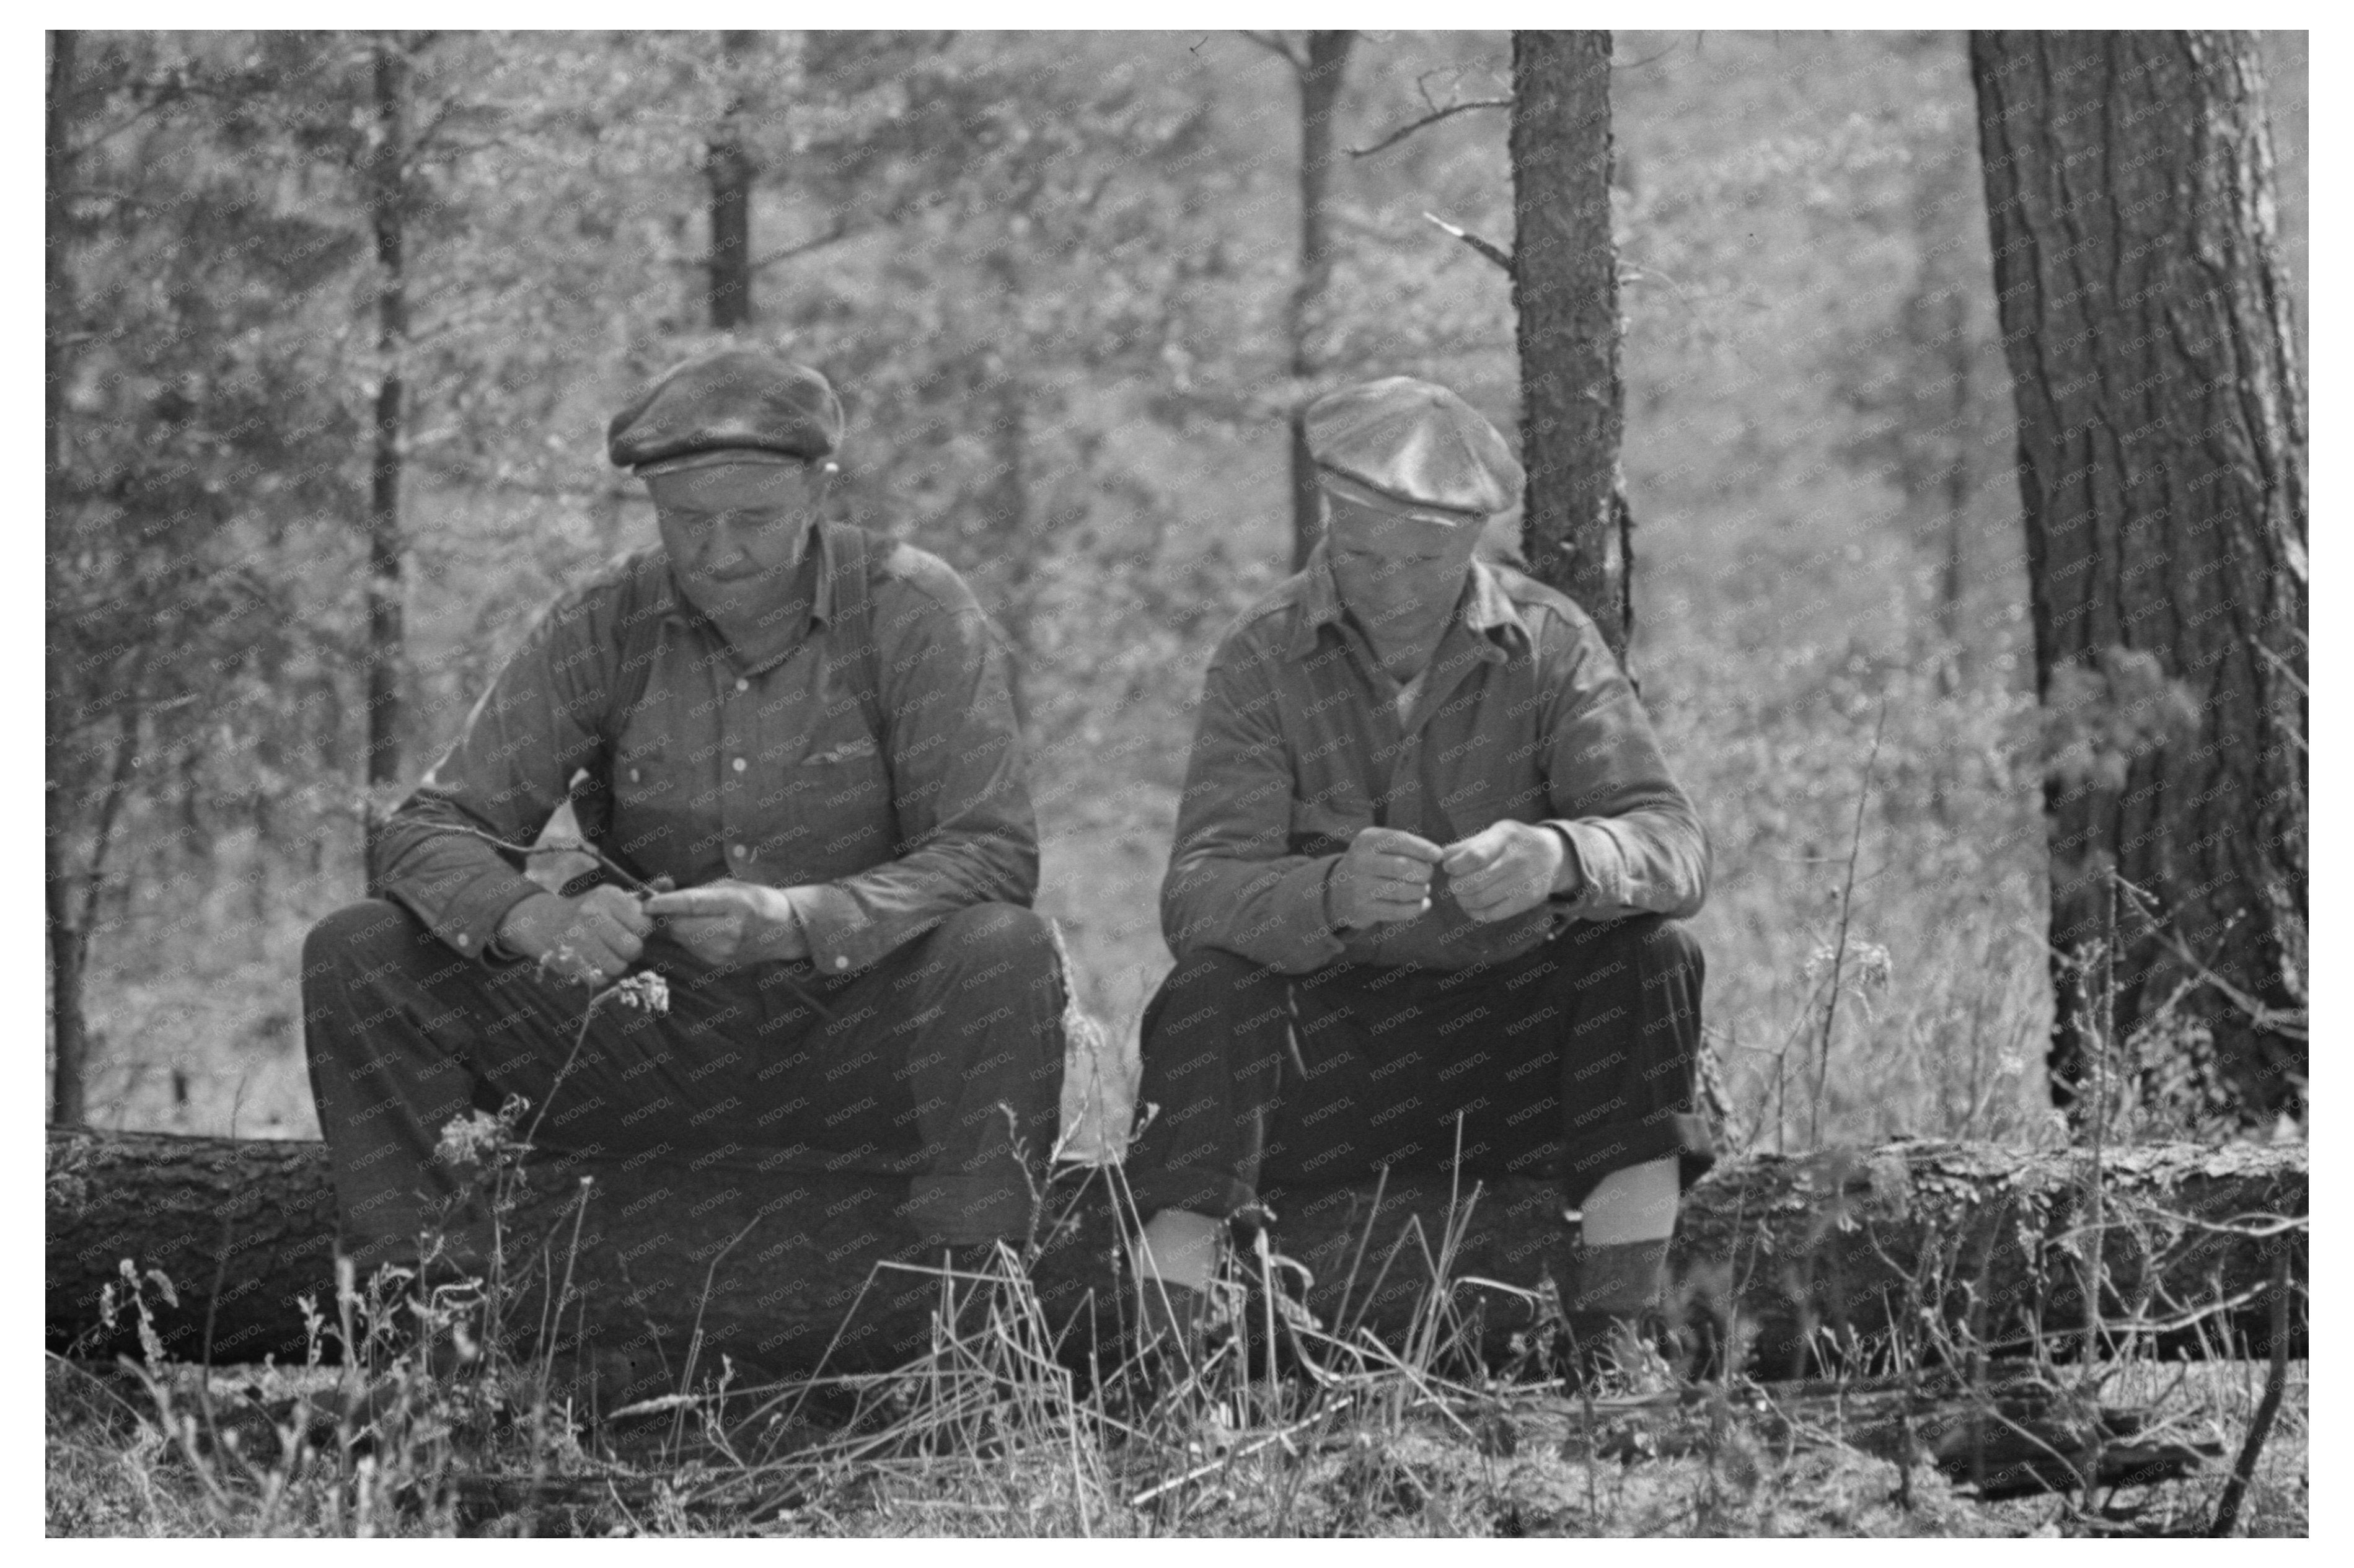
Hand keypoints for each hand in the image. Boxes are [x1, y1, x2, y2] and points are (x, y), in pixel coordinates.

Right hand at [496, 885, 651, 986]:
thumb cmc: (590, 911)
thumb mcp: (615, 898)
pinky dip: (600, 975)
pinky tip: (592, 961)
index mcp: (608, 897)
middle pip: (634, 948)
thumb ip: (644, 895)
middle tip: (617, 943)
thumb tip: (670, 883)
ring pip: (619, 967)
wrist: (544, 923)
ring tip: (604, 952)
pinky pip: (600, 979)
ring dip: (616, 964)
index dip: (641, 930)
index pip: (645, 924)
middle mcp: (593, 915)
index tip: (629, 927)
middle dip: (630, 949)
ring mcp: (579, 939)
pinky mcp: (569, 961)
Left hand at [642, 880, 808, 964]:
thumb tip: (662, 893)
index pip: (692, 905)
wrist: (785, 930)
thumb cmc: (757, 900)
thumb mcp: (731, 886)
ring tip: (694, 916)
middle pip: (680, 926)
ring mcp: (724, 951)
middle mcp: (730, 931)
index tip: (646, 902)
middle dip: (670, 916)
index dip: (665, 904)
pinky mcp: (719, 963)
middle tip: (671, 906)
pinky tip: (703, 929)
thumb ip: (697, 891)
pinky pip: (691, 948)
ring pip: (682, 938)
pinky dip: (689, 937)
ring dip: (679, 926)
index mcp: (736, 905)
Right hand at [1327, 826, 1445, 929]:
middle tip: (1428, 875)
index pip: (1399, 840)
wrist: (1337, 891)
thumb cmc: (1371, 864)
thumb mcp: (1380, 846)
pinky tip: (1423, 904)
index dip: (1423, 848)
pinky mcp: (1362, 909)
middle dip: (1423, 872)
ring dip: (1421, 891)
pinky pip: (1397, 910)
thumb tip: (1437, 855)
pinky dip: (1416, 908)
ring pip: (1401, 890)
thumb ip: (1406, 846)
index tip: (1438, 855)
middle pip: (1403, 866)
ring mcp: (1358, 887)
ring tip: (1424, 889)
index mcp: (1366, 840)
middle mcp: (1360, 861)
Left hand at [1441, 820, 1569, 923]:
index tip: (1449, 867)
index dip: (1455, 865)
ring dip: (1463, 900)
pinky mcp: (1528, 900)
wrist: (1552, 855)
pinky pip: (1493, 914)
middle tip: (1454, 883)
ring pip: (1481, 900)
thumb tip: (1443, 856)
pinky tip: (1472, 905)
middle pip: (1474, 882)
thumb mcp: (1495, 832)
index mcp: (1506, 837)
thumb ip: (1468, 844)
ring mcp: (1525, 881)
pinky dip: (1475, 912)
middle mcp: (1518, 859)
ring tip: (1461, 894)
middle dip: (1456, 885)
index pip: (1475, 856)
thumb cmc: (1514, 842)